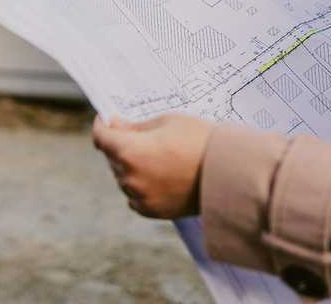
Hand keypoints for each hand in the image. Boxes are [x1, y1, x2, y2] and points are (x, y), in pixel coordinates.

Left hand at [92, 113, 212, 219]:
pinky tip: (155, 174)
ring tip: (154, 155)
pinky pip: (134, 196)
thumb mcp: (164, 122)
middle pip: (112, 157)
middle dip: (119, 143)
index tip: (107, 119)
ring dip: (129, 165)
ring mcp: (140, 196)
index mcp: (128, 151)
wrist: (229, 172)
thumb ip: (135, 127)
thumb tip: (115, 125)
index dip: (101, 125)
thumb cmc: (198, 139)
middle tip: (137, 133)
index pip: (101, 137)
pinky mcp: (152, 210)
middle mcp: (129, 176)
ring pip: (122, 177)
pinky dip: (138, 184)